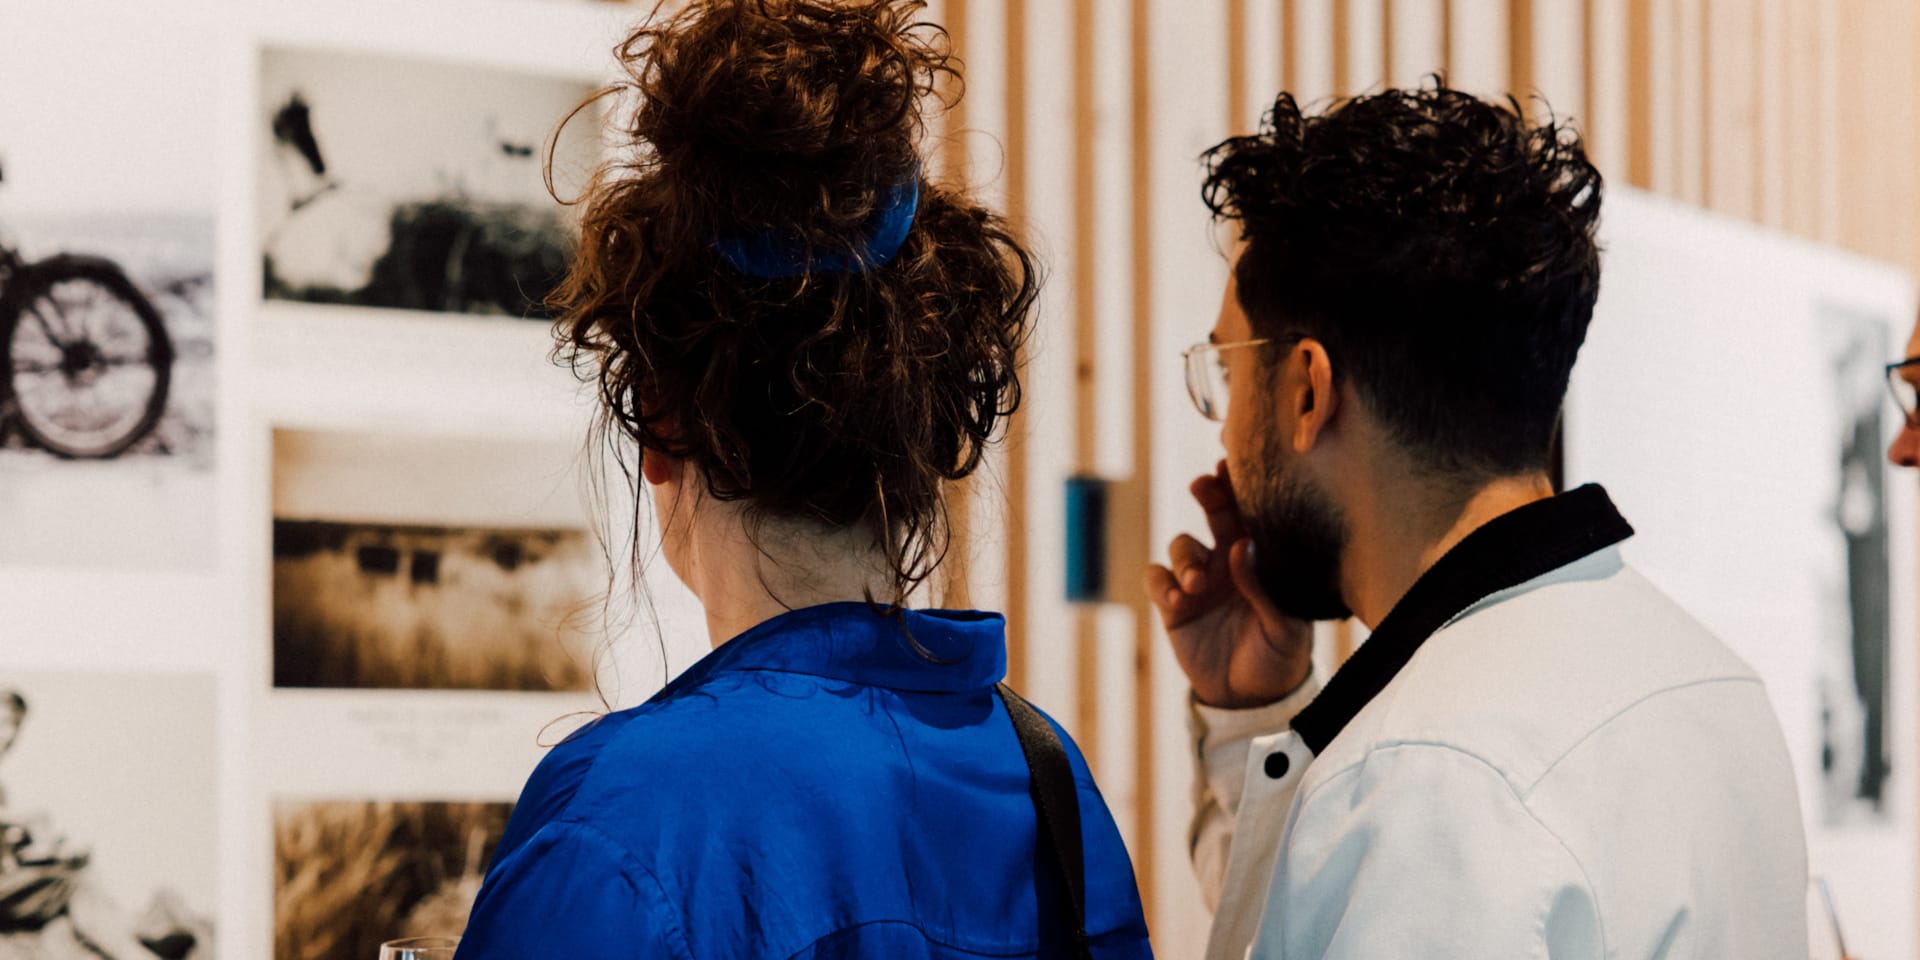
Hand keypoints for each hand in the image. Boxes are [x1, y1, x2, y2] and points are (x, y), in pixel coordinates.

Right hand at [1145, 460, 1313, 708]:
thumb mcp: (1286, 628)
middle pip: (1215, 512)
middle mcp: (1229, 562)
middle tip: (1204, 486)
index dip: (1242, 486)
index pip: (1254, 513)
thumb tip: (1242, 546)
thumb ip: (1264, 587)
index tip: (1233, 465)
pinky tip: (1177, 599)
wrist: (1251, 700)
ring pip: (1182, 545)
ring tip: (1197, 584)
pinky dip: (1162, 582)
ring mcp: (1199, 581)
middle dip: (1209, 494)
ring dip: (1187, 556)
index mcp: (1262, 560)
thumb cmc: (1280, 658)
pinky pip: (1158, 579)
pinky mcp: (1173, 606)